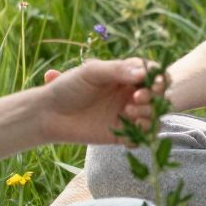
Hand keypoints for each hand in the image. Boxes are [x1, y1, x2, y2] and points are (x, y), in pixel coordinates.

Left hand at [36, 59, 165, 145]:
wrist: (48, 115)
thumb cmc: (67, 88)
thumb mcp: (91, 72)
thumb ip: (117, 70)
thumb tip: (143, 74)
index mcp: (124, 75)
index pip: (151, 74)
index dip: (156, 78)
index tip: (151, 83)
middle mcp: (128, 93)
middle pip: (157, 95)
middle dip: (152, 97)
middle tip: (137, 98)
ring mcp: (126, 114)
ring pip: (153, 115)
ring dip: (148, 114)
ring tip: (128, 112)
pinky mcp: (122, 133)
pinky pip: (143, 135)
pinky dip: (143, 133)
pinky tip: (131, 130)